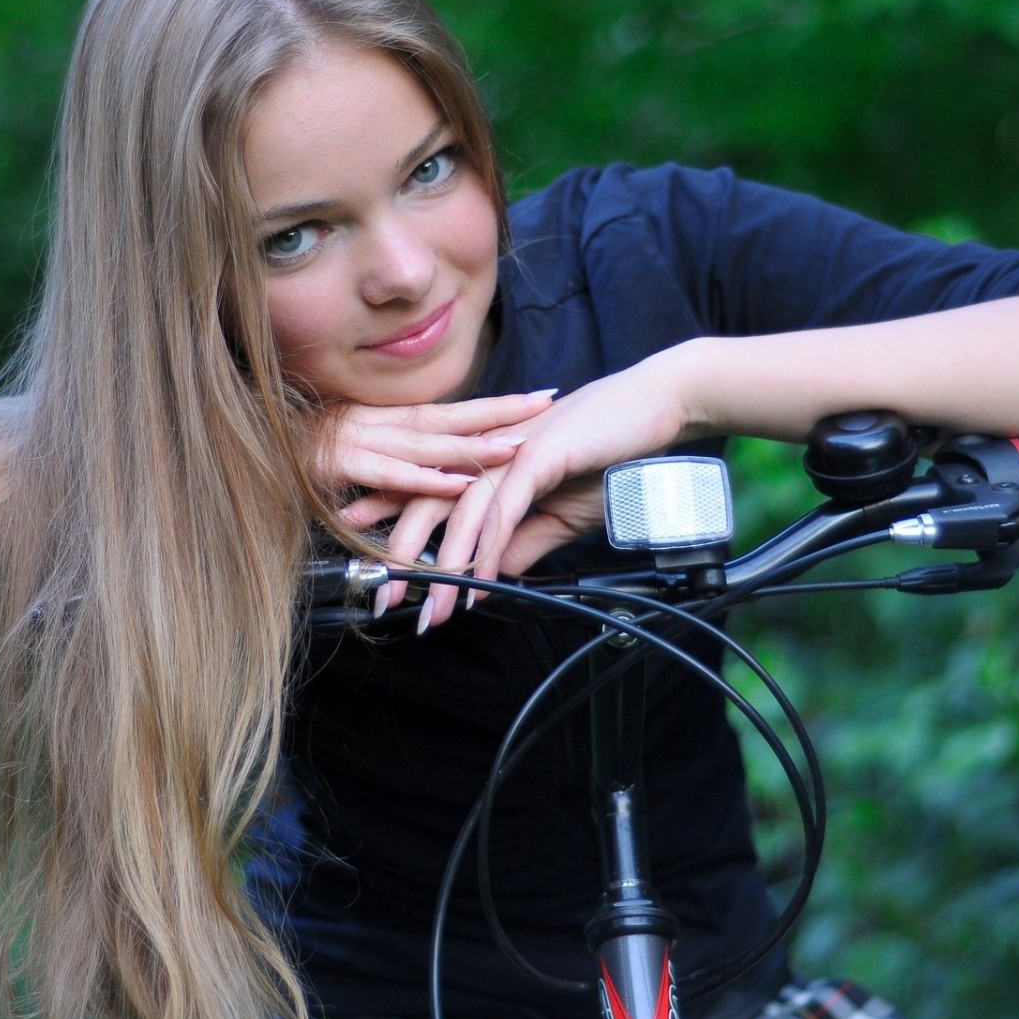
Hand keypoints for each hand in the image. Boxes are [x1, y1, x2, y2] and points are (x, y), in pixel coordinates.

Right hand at [315, 391, 557, 526]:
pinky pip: (392, 473)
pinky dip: (427, 479)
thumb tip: (426, 473)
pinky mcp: (343, 463)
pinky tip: (459, 483)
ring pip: (429, 442)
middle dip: (501, 411)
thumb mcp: (348, 453)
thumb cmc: (291, 452)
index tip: (535, 401)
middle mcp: (379, 422)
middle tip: (546, 405)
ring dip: (475, 445)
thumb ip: (386, 462)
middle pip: (451, 416)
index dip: (492, 406)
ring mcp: (362, 440)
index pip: (449, 410)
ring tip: (518, 447)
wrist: (241, 442)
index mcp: (384, 419)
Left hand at [399, 350, 696, 629]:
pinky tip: (483, 582)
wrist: (655, 409)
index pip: (424, 493)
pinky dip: (491, 548)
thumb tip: (497, 573)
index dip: (390, 525)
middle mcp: (484, 451)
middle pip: (425, 503)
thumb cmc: (609, 452)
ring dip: (445, 567)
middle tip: (382, 600)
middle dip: (400, 556)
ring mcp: (507, 450)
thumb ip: (525, 539)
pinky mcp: (535, 453)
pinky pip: (504, 508)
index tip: (363, 560)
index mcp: (484, 458)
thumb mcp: (560, 510)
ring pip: (458, 511)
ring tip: (433, 609)